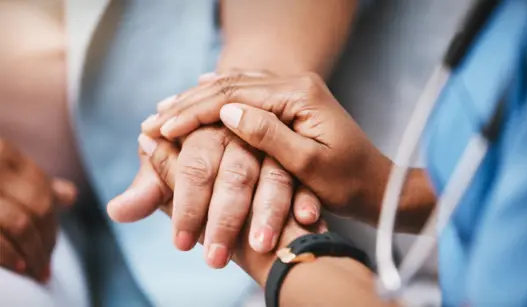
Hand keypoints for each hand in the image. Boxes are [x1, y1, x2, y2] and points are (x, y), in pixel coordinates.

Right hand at [0, 138, 76, 281]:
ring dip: (32, 253)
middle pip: (37, 208)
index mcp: (3, 153)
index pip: (42, 192)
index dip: (51, 225)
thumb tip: (69, 197)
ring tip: (36, 272)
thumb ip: (30, 184)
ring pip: (19, 223)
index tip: (52, 249)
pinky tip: (18, 267)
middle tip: (45, 267)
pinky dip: (9, 254)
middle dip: (45, 241)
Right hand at [141, 72, 392, 224]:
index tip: (163, 125)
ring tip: (166, 109)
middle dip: (189, 103)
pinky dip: (219, 97)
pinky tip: (201, 94)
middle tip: (153, 118)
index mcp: (300, 94)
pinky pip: (247, 93)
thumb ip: (269, 136)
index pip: (235, 95)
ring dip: (199, 99)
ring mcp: (294, 91)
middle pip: (231, 86)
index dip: (195, 111)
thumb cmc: (348, 181)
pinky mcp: (292, 103)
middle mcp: (296, 84)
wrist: (377, 184)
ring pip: (236, 88)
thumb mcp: (309, 165)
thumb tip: (228, 112)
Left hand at [142, 137, 326, 284]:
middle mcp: (240, 135)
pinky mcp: (297, 162)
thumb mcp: (176, 174)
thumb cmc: (202, 159)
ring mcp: (272, 148)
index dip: (188, 207)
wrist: (240, 122)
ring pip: (273, 179)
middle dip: (225, 219)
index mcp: (205, 133)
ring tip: (261, 247)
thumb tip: (117, 211)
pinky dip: (306, 199)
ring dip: (268, 212)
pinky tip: (309, 220)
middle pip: (235, 176)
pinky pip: (305, 180)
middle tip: (215, 259)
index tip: (183, 244)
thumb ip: (152, 192)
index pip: (194, 168)